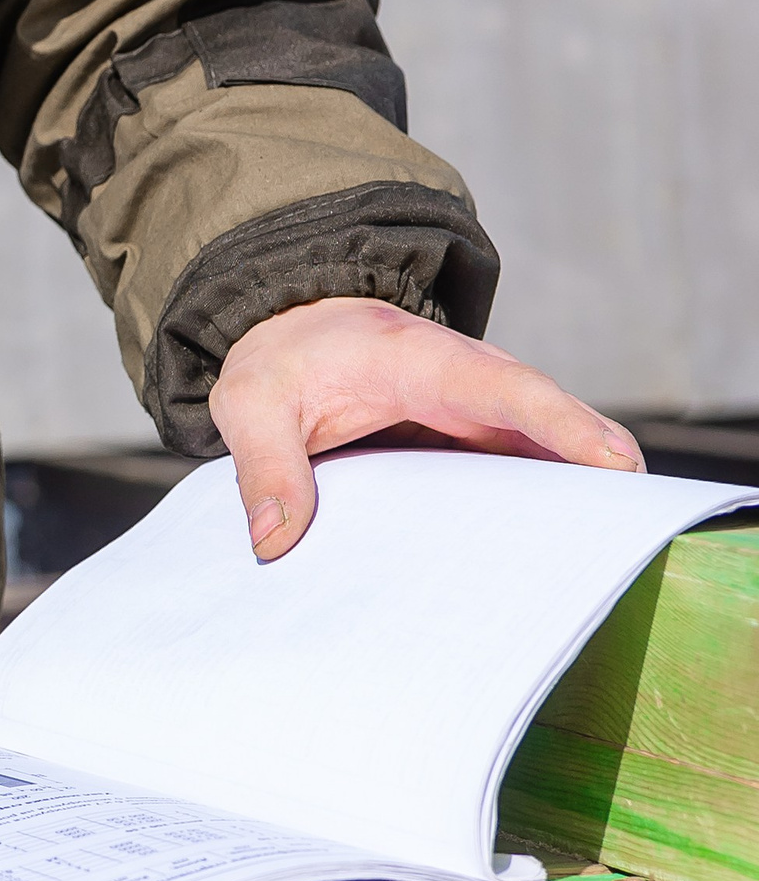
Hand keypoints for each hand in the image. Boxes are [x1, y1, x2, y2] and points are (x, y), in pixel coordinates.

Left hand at [209, 296, 644, 562]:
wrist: (287, 328)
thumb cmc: (279, 360)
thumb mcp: (249, 401)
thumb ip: (264, 465)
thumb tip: (275, 544)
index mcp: (414, 359)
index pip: (501, 385)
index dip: (559, 422)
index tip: (611, 459)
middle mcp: (461, 380)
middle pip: (544, 418)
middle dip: (593, 459)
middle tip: (632, 518)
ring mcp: (472, 410)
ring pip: (540, 447)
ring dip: (576, 487)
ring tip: (609, 547)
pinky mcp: (470, 439)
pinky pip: (518, 467)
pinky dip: (545, 499)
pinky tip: (560, 552)